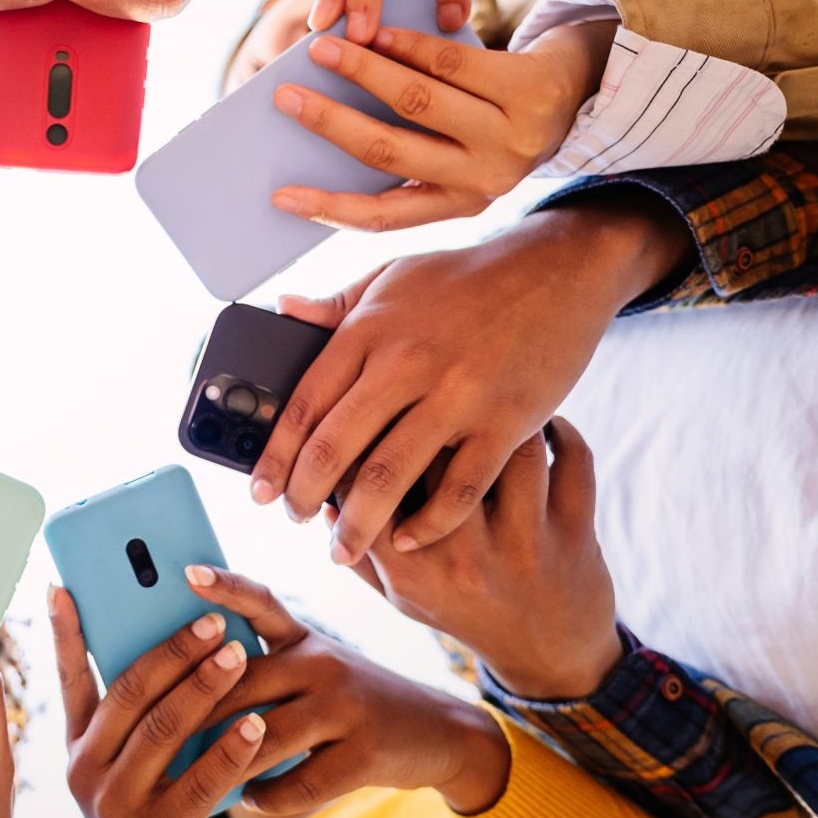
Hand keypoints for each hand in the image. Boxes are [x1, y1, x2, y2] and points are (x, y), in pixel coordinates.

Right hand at [49, 585, 264, 817]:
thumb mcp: (125, 769)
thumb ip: (135, 720)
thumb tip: (169, 647)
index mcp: (77, 747)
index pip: (68, 678)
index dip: (67, 631)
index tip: (65, 584)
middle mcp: (85, 770)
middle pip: (128, 693)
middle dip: (171, 649)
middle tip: (211, 618)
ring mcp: (116, 803)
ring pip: (163, 729)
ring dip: (205, 686)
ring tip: (239, 653)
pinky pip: (198, 780)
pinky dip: (230, 748)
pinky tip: (256, 724)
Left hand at [187, 566, 510, 814]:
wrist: (440, 732)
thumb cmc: (356, 701)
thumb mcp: (317, 667)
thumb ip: (265, 667)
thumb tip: (188, 684)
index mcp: (305, 639)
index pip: (260, 603)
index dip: (224, 586)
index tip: (187, 573)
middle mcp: (323, 663)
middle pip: (241, 683)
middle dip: (190, 711)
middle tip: (149, 735)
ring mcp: (346, 707)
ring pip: (265, 736)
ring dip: (224, 762)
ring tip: (191, 777)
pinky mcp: (365, 754)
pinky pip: (300, 781)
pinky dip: (267, 795)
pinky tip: (248, 799)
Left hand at [248, 194, 689, 557]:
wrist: (558, 269)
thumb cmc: (466, 277)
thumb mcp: (392, 276)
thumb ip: (337, 305)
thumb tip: (283, 310)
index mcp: (370, 329)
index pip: (306, 404)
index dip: (275, 455)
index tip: (259, 490)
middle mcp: (406, 363)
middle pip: (335, 449)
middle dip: (304, 496)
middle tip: (295, 520)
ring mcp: (458, 396)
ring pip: (389, 478)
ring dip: (357, 524)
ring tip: (342, 548)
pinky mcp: (505, 422)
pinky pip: (459, 489)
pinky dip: (429, 523)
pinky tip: (407, 539)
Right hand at [270, 20, 614, 230]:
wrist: (586, 90)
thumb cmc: (497, 121)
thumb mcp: (461, 154)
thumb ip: (409, 152)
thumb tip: (324, 125)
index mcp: (461, 203)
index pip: (384, 218)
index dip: (328, 210)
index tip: (281, 197)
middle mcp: (487, 178)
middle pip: (391, 152)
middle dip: (330, 123)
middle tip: (285, 97)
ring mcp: (511, 134)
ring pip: (417, 101)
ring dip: (360, 70)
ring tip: (322, 48)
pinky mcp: (527, 88)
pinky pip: (449, 62)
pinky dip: (403, 43)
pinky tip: (373, 29)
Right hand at [344, 419, 624, 699]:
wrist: (551, 659)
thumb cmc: (466, 615)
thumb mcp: (404, 597)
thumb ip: (363, 553)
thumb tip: (326, 498)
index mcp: (413, 570)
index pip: (369, 485)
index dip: (362, 440)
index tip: (367, 414)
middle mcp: (465, 556)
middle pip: (435, 456)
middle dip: (426, 414)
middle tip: (428, 389)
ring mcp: (525, 544)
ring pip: (513, 449)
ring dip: (502, 418)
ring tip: (488, 401)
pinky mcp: (576, 532)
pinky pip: (574, 459)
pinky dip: (562, 431)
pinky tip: (541, 421)